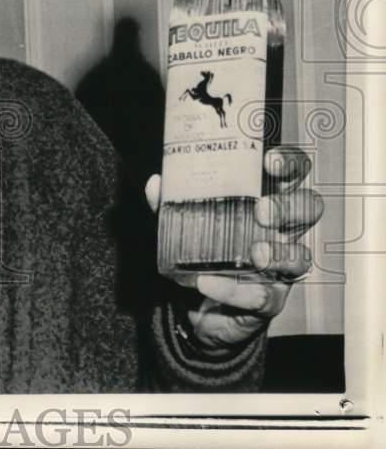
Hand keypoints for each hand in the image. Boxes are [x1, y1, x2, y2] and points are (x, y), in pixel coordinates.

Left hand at [145, 146, 323, 351]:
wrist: (195, 306)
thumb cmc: (201, 252)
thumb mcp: (183, 223)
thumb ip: (171, 204)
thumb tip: (157, 183)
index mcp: (264, 201)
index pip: (291, 174)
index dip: (290, 164)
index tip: (269, 161)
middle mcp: (281, 231)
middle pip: (308, 209)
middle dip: (290, 206)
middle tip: (263, 209)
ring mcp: (280, 267)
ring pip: (300, 257)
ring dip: (280, 253)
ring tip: (256, 253)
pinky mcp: (269, 301)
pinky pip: (262, 297)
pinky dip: (234, 291)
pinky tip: (210, 284)